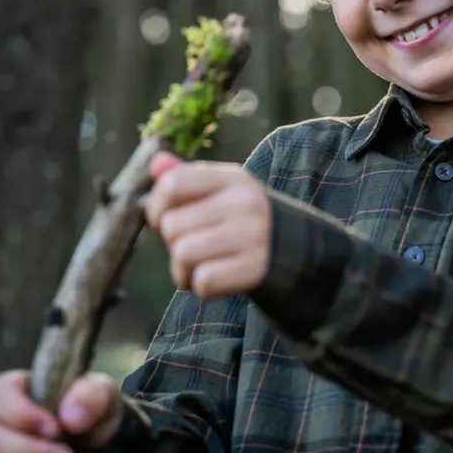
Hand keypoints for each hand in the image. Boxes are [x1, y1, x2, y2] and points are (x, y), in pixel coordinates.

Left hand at [146, 152, 272, 299]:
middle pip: (172, 225)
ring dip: (182, 270)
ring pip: (184, 254)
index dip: (156, 207)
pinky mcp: (256, 268)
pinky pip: (204, 281)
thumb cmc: (243, 220)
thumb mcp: (222, 192)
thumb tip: (157, 164)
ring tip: (199, 267)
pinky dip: (202, 288)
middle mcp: (245, 203)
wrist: (296, 250)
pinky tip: (215, 281)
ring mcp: (253, 236)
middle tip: (193, 248)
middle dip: (172, 244)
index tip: (165, 220)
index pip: (172, 184)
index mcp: (233, 178)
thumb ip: (187, 177)